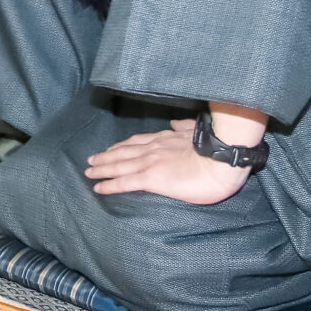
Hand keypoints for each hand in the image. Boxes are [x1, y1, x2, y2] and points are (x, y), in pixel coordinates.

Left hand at [84, 120, 250, 205]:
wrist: (221, 160)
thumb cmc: (216, 149)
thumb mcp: (197, 131)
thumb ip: (184, 128)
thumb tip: (176, 123)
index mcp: (165, 138)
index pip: (137, 142)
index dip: (122, 145)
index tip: (112, 148)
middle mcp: (153, 148)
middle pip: (122, 152)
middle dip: (105, 156)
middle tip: (91, 160)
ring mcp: (150, 162)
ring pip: (118, 165)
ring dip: (102, 168)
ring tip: (89, 171)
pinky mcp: (151, 178)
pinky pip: (124, 182)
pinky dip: (109, 184)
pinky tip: (98, 187)